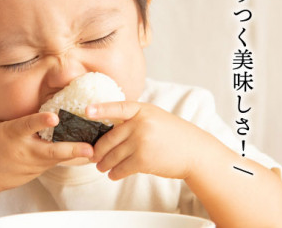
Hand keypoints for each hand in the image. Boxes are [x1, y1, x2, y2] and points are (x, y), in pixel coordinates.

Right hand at [0, 112, 93, 195]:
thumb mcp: (0, 127)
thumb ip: (22, 121)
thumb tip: (44, 109)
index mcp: (11, 134)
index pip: (27, 125)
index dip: (41, 120)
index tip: (54, 116)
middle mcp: (23, 150)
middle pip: (50, 150)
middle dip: (71, 149)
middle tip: (90, 148)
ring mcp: (29, 165)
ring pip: (56, 159)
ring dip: (75, 154)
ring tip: (94, 150)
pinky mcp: (33, 174)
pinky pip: (52, 164)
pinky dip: (65, 158)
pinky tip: (81, 154)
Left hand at [87, 101, 207, 180]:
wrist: (195, 152)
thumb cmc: (173, 135)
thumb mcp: (155, 117)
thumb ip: (134, 119)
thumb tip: (109, 128)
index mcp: (142, 110)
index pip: (118, 107)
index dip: (101, 109)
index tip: (86, 110)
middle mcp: (141, 124)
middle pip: (109, 138)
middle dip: (98, 150)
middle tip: (93, 156)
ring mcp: (141, 141)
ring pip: (113, 155)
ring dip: (104, 164)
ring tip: (101, 167)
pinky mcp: (144, 159)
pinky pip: (122, 168)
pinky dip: (115, 173)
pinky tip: (113, 174)